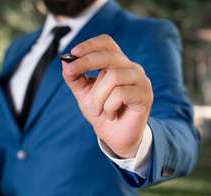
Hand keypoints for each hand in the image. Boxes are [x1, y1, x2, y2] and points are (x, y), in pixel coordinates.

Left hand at [62, 34, 152, 157]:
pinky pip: (121, 94)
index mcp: (117, 63)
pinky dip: (108, 106)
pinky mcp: (145, 95)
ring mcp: (140, 80)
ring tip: (97, 110)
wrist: (116, 137)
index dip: (90, 44)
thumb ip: (75, 78)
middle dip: (86, 62)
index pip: (107, 43)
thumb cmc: (102, 112)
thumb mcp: (83, 94)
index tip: (73, 52)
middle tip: (70, 71)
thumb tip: (65, 63)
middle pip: (109, 55)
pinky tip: (110, 115)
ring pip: (113, 77)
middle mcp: (131, 68)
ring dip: (98, 96)